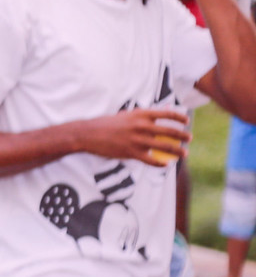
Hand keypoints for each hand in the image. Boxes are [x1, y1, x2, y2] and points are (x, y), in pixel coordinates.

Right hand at [73, 108, 190, 166]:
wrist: (88, 134)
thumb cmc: (107, 124)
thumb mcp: (125, 115)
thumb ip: (143, 115)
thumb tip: (162, 112)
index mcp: (140, 114)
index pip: (167, 114)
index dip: (179, 117)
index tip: (186, 121)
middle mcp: (141, 126)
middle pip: (170, 131)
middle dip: (183, 136)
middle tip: (189, 138)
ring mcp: (137, 140)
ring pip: (164, 147)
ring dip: (177, 151)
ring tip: (184, 153)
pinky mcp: (131, 152)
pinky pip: (151, 160)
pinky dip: (160, 163)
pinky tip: (165, 164)